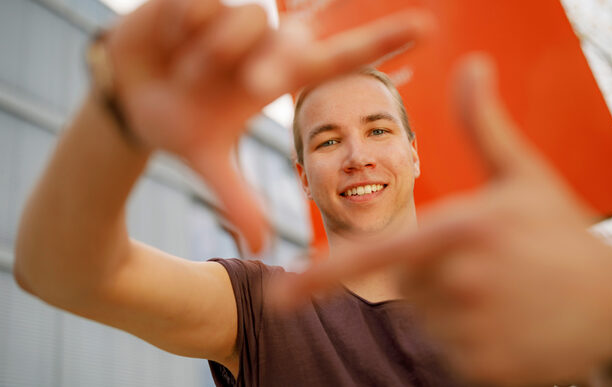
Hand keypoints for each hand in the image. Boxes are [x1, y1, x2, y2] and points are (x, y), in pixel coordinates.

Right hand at [104, 0, 431, 252]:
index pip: (340, 57)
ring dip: (209, 56)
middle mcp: (264, 43)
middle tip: (243, 87)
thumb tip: (262, 248)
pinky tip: (168, 38)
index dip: (382, 42)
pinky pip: (204, 4)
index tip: (427, 29)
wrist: (126, 96)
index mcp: (278, 77)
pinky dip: (181, 28)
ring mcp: (235, 15)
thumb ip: (237, 198)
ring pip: (246, 22)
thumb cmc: (175, 123)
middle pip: (289, 42)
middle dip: (262, 69)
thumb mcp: (205, 160)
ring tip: (184, 68)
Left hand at [276, 54, 611, 385]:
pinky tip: (507, 321)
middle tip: (486, 265)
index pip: (380, 256)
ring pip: (425, 319)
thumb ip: (482, 125)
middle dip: (430, 274)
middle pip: (405, 284)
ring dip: (448, 308)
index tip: (279, 298)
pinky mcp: (487, 368)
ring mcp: (477, 330)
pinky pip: (449, 350)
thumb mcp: (523, 174)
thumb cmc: (563, 233)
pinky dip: (466, 338)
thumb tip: (470, 64)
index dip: (323, 277)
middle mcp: (464, 281)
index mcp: (465, 229)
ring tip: (501, 292)